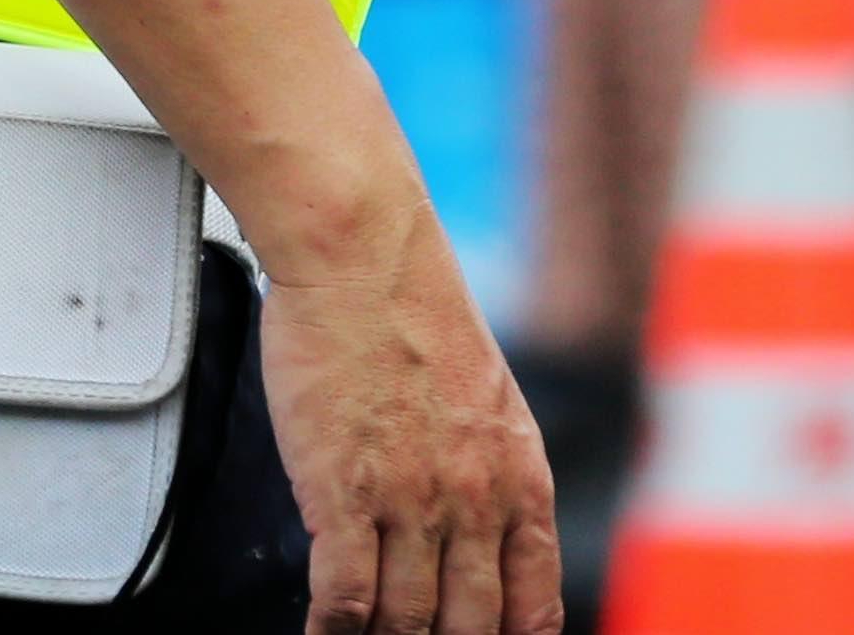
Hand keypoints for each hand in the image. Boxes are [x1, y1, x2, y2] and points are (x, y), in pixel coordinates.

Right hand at [251, 183, 559, 634]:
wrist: (364, 256)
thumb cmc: (414, 317)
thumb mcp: (489, 404)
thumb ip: (491, 477)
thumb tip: (474, 539)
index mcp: (522, 481)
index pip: (533, 609)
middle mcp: (476, 502)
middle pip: (466, 628)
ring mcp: (412, 502)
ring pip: (403, 623)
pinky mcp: (345, 494)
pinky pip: (344, 598)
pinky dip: (331, 631)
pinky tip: (320, 634)